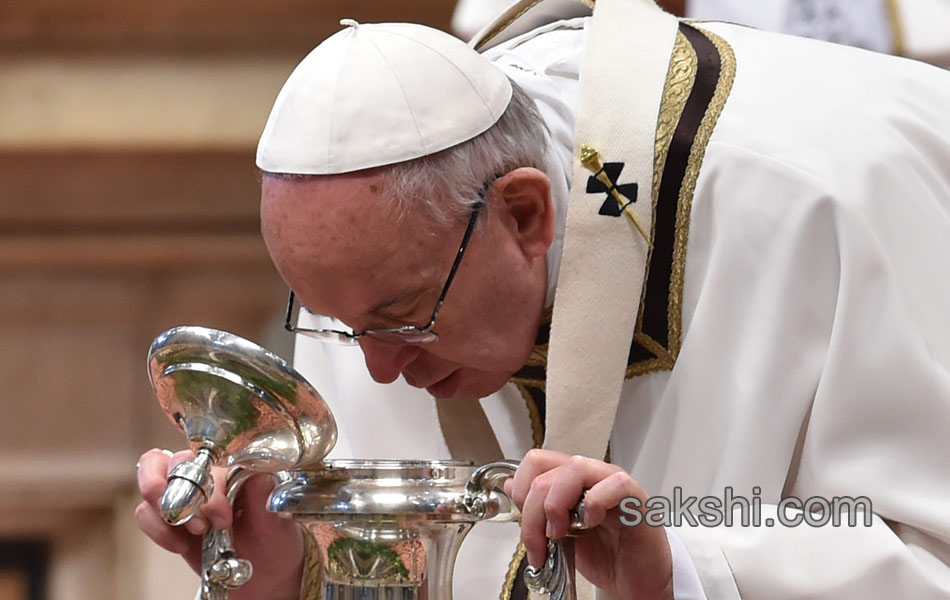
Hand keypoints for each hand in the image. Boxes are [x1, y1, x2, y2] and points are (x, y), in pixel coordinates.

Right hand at [135, 448, 304, 599]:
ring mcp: (185, 492)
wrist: (263, 575)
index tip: (223, 519)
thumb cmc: (272, 542)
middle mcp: (208, 473)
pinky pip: (144, 510)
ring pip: (152, 475)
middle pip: (175, 460)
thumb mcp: (276, 522)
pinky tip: (179, 545)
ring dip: (164, 506)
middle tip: (199, 525)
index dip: (212, 488)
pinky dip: (156, 527)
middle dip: (181, 493)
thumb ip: (265, 497)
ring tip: (192, 532)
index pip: (213, 460)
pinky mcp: (170, 515)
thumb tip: (257, 474)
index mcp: (236, 467)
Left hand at [505, 449, 672, 598]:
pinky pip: (614, 484)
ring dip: (558, 504)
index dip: (521, 490)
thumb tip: (511, 486)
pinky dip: (595, 503)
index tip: (525, 522)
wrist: (637, 580)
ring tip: (562, 532)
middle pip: (546, 470)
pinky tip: (591, 523)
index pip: (536, 462)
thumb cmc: (605, 555)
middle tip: (540, 541)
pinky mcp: (636, 497)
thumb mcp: (558, 534)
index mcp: (571, 480)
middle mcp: (591, 475)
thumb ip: (537, 509)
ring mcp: (613, 482)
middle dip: (533, 511)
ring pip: (575, 467)